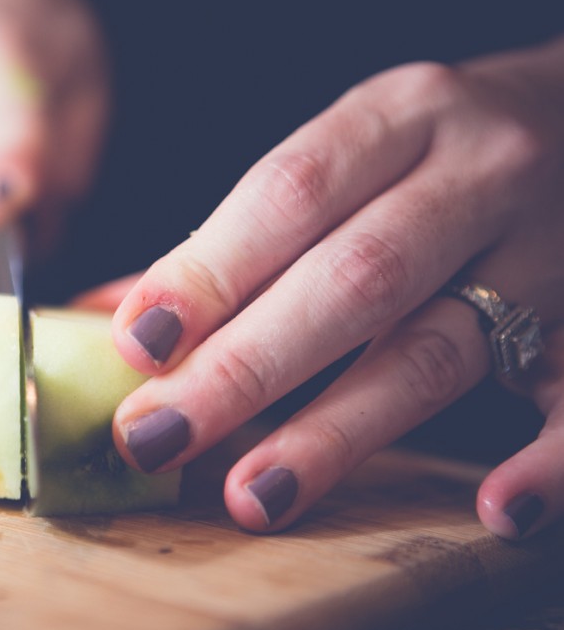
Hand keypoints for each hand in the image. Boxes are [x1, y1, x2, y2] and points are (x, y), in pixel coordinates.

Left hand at [97, 37, 563, 538]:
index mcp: (400, 117)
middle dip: (244, 368)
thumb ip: (236, 237)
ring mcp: (550, 253)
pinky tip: (495, 512)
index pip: (290, 193)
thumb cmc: (431, 154)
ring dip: (337, 430)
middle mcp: (479, 176)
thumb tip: (110, 315)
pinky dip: (546, 461)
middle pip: (352, 280)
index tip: (135, 342)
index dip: (207, 271)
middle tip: (156, 436)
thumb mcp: (346, 155)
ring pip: (437, 349)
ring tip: (253, 494)